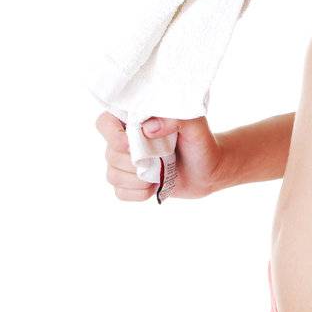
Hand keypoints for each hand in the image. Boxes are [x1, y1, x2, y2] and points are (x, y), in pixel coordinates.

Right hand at [95, 112, 229, 200]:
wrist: (208, 169)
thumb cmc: (200, 142)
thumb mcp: (194, 125)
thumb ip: (174, 118)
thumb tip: (148, 128)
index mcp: (134, 120)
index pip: (104, 122)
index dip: (113, 135)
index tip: (132, 144)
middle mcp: (124, 140)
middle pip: (110, 154)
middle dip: (135, 162)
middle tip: (160, 159)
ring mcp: (124, 163)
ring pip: (112, 175)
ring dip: (139, 180)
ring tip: (160, 173)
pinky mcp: (129, 183)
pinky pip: (119, 193)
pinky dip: (138, 193)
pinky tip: (154, 186)